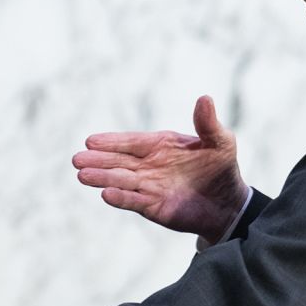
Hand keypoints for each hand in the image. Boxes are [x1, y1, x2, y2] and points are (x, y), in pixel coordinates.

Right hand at [72, 95, 250, 241]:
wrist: (229, 203)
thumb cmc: (222, 168)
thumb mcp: (221, 142)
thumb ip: (208, 124)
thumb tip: (205, 98)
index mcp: (160, 146)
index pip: (132, 142)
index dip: (112, 142)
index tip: (91, 141)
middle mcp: (149, 166)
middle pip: (120, 162)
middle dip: (99, 160)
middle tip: (76, 159)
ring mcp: (149, 187)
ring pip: (122, 181)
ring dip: (103, 179)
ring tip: (82, 175)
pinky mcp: (154, 207)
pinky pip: (135, 201)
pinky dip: (122, 198)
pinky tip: (105, 194)